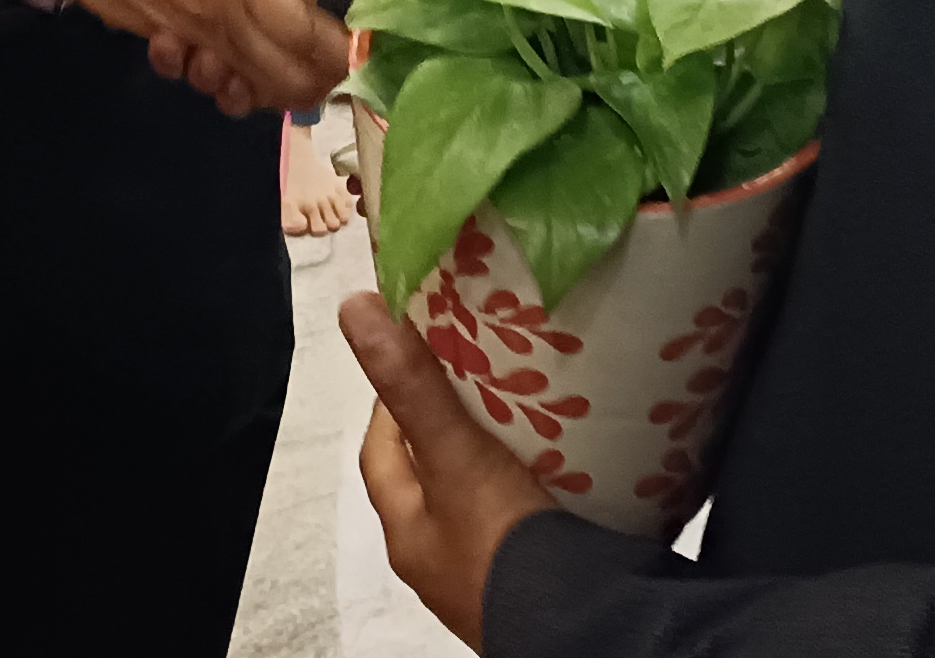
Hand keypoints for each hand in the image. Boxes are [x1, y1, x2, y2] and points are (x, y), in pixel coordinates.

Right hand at [27, 0, 349, 112]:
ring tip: (302, 55)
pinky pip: (225, 87)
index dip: (359, 21)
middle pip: (306, 57)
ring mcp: (197, 25)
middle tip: (348, 45)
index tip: (371, 15)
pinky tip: (244, 63)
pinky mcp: (175, 45)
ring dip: (293, 82)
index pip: (325, 6)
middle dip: (335, 62)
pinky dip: (245, 88)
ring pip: (270, 82)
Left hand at [344, 292, 552, 649]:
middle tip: (484, 376)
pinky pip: (529, 516)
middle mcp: (440, 555)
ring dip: (501, 457)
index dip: (392, 399)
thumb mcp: (455, 457)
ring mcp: (487, 569)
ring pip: (483, 496)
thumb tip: (353, 309)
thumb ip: (413, 387)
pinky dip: (542, 486)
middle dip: (453, 424)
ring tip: (530, 411)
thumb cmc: (503, 546)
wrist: (581, 627)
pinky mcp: (535, 574)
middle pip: (435, 474)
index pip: (382, 450)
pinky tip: (570, 466)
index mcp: (407, 530)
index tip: (421, 354)